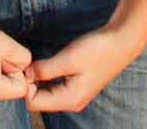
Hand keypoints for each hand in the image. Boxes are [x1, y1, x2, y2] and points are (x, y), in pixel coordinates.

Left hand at [26, 26, 146, 115]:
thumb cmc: (97, 50)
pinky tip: (47, 64)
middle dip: (30, 84)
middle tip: (30, 63)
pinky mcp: (76, 86)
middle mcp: (71, 102)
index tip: (26, 67)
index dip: (25, 85)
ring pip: (45, 94)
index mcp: (69, 100)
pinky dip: (46, 77)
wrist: (121, 42)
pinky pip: (54, 87)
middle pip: (38, 101)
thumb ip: (45, 70)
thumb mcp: (68, 59)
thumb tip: (25, 75)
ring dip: (37, 80)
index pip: (33, 103)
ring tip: (37, 62)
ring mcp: (75, 95)